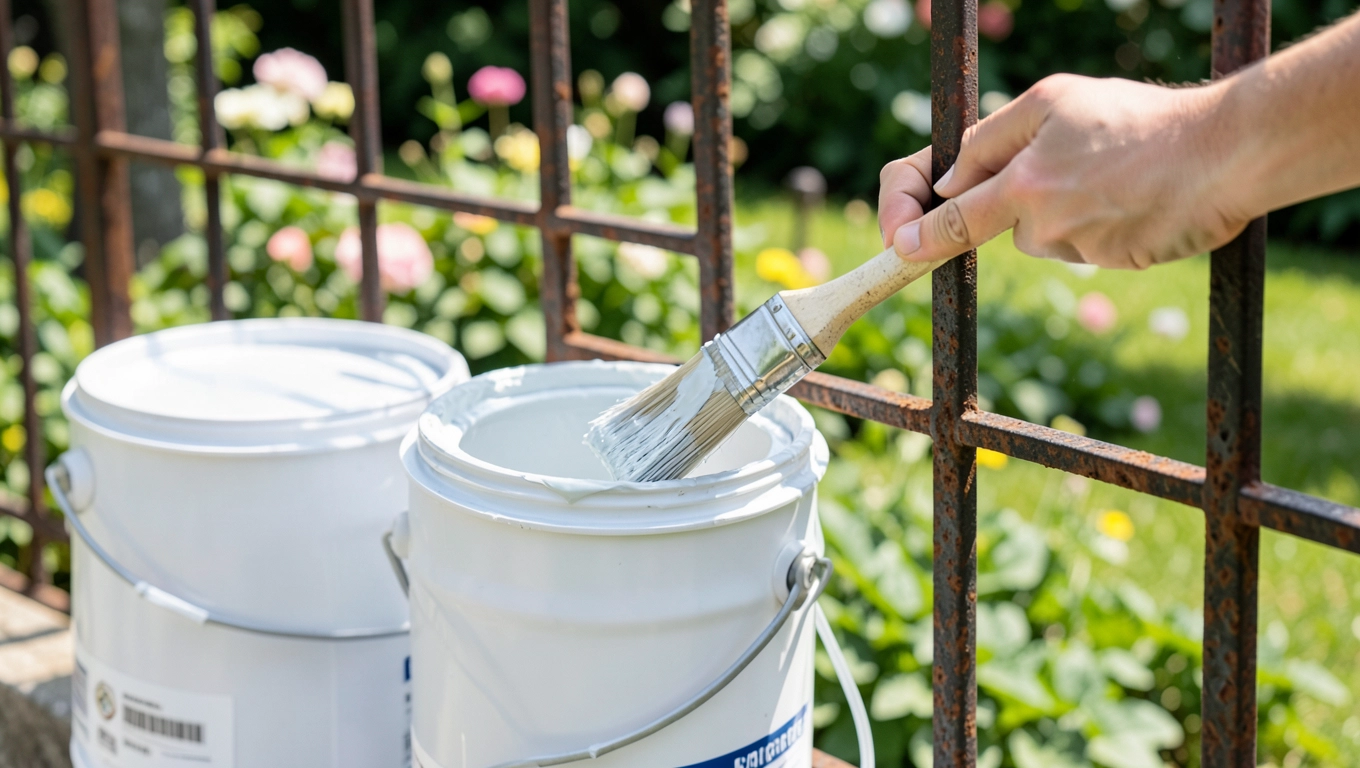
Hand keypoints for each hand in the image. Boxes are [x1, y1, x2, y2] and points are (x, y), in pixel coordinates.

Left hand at [878, 74, 1248, 269]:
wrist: (1225, 154)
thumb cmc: (1137, 119)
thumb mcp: (1053, 101)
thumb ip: (991, 140)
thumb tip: (949, 180)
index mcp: (1023, 186)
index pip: (953, 221)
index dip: (920, 236)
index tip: (900, 246)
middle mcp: (1045, 227)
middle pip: (1005, 224)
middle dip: (1023, 196)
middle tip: (1076, 160)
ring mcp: (1081, 249)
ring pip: (1048, 232)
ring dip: (1066, 206)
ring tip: (1114, 167)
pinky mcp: (1114, 262)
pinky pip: (1088, 241)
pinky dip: (1101, 219)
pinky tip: (1134, 191)